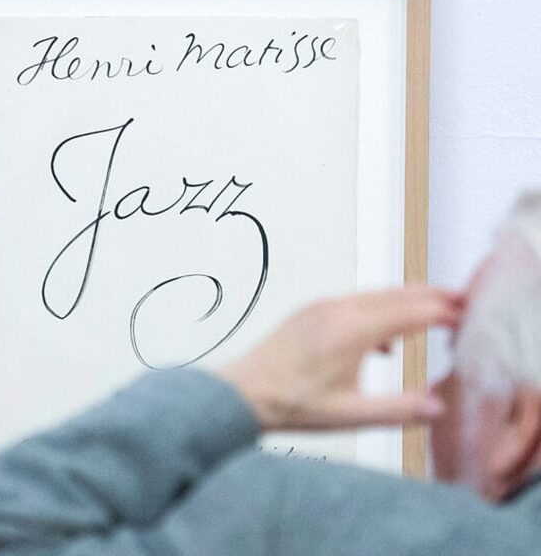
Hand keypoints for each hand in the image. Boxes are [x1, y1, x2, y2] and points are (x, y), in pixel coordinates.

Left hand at [217, 287, 463, 431]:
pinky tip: (384, 342)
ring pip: (375, 295)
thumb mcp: (348, 414)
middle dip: (432, 297)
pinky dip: (379, 311)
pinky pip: (354, 302)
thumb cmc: (290, 405)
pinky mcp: (310, 313)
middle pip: (396, 294)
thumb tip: (438, 406)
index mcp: (351, 330)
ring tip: (435, 313)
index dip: (443, 313)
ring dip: (406, 301)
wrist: (241, 393)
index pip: (411, 312)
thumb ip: (396, 410)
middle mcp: (337, 310)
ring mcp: (321, 308)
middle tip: (463, 303)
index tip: (468, 317)